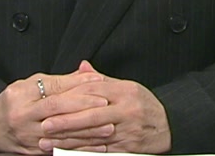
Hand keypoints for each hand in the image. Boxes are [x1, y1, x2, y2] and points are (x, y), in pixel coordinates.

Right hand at [0, 68, 108, 153]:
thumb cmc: (13, 102)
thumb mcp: (29, 85)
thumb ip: (57, 81)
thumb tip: (86, 73)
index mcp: (21, 96)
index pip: (52, 89)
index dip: (76, 85)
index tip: (97, 81)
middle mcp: (24, 117)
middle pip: (57, 111)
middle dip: (84, 107)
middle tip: (106, 104)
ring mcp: (30, 137)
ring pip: (62, 134)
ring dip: (87, 132)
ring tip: (108, 127)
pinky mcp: (36, 152)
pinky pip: (61, 150)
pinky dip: (81, 149)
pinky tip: (97, 147)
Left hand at [38, 61, 170, 153]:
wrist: (170, 125)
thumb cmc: (144, 104)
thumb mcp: (127, 87)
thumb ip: (101, 80)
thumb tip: (82, 67)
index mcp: (123, 91)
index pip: (92, 93)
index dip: (69, 100)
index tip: (49, 105)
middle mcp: (125, 110)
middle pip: (91, 116)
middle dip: (65, 122)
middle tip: (44, 125)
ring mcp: (127, 131)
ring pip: (93, 136)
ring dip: (69, 141)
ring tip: (48, 143)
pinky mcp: (128, 148)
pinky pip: (102, 152)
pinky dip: (83, 153)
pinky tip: (67, 153)